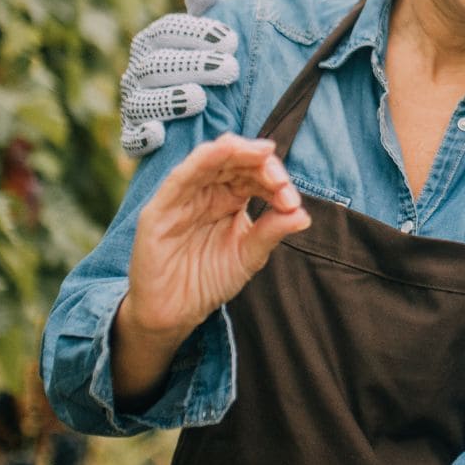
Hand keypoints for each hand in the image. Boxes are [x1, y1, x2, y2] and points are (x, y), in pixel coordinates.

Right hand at [119, 133, 312, 342]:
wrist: (175, 313)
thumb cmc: (209, 280)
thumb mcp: (248, 256)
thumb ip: (271, 232)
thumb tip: (304, 215)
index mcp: (229, 198)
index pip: (254, 174)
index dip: (275, 180)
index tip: (291, 201)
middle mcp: (206, 191)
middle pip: (234, 160)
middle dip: (261, 163)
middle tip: (280, 181)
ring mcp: (182, 197)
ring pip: (209, 160)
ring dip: (237, 152)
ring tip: (262, 153)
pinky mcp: (160, 209)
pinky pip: (180, 177)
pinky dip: (203, 160)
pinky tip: (224, 150)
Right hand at [120, 0, 240, 156]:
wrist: (205, 114)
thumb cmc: (208, 65)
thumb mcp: (210, 35)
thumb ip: (207, 5)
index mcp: (154, 42)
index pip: (167, 30)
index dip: (196, 33)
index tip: (231, 40)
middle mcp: (138, 72)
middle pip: (156, 65)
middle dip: (193, 65)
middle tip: (231, 70)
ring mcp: (133, 105)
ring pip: (140, 101)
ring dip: (167, 99)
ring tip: (198, 98)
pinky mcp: (135, 138)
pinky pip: (130, 139)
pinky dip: (141, 136)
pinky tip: (160, 134)